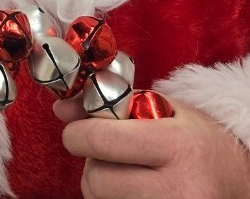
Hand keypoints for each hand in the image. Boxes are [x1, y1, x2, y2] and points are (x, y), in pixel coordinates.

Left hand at [55, 95, 249, 198]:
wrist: (244, 182)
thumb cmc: (199, 140)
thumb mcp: (162, 108)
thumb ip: (109, 102)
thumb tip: (61, 112)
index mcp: (177, 146)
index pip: (100, 140)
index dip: (78, 134)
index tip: (79, 132)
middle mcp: (180, 188)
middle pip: (96, 179)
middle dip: (92, 163)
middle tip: (108, 155)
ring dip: (103, 186)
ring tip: (128, 174)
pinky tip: (134, 191)